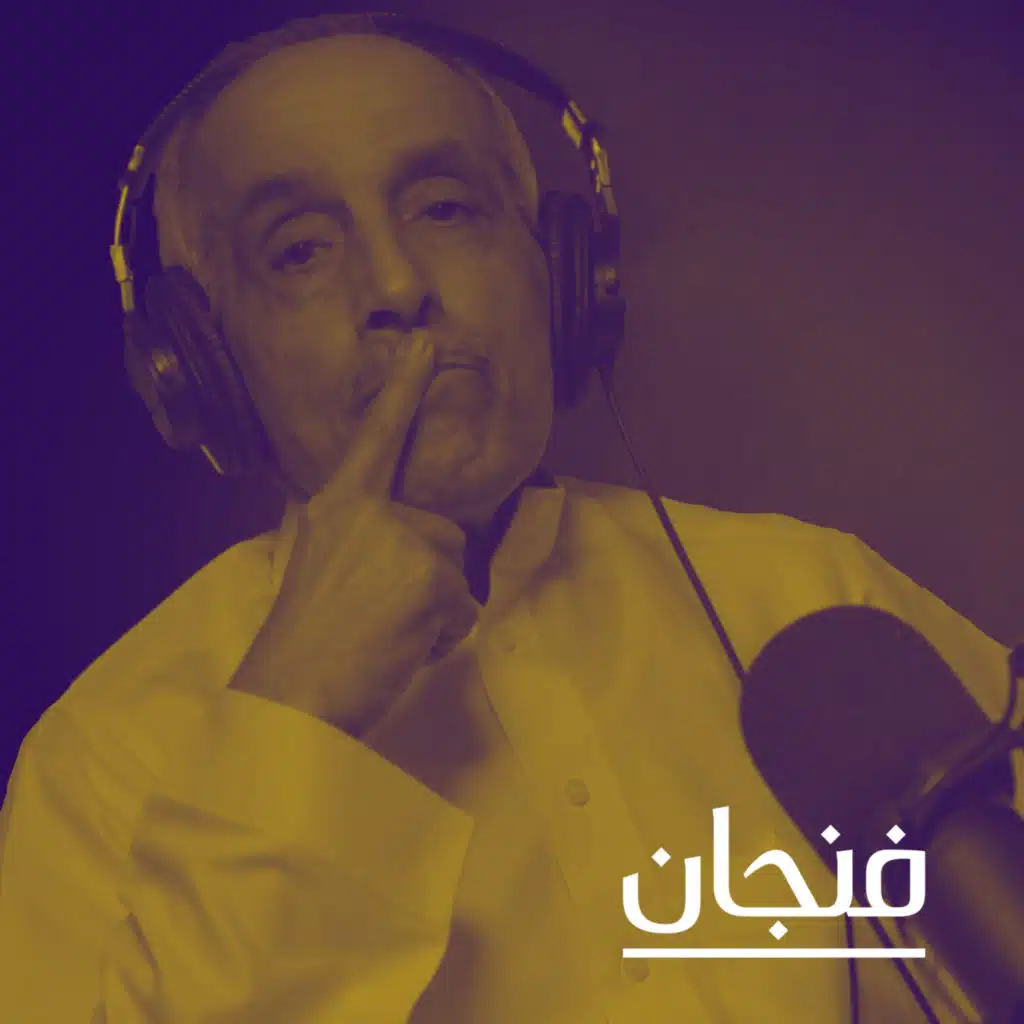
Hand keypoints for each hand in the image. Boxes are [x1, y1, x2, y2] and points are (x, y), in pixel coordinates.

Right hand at [228, 335, 479, 737]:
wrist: (294, 693)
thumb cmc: (309, 641)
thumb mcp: (328, 568)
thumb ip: (367, 541)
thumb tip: (421, 549)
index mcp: (339, 505)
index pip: (376, 436)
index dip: (402, 387)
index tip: (423, 340)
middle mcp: (371, 511)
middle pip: (444, 532)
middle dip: (431, 578)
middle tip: (382, 617)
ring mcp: (402, 539)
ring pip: (457, 570)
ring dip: (438, 610)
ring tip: (389, 635)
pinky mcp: (430, 575)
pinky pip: (465, 607)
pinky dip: (445, 635)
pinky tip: (404, 649)